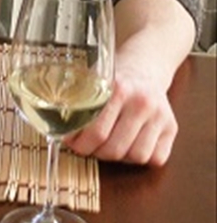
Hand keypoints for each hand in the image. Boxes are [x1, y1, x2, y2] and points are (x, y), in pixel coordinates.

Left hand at [63, 61, 177, 166]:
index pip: (96, 131)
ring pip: (135, 157)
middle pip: (114, 148)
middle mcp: (141, 102)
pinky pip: (155, 158)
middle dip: (94, 152)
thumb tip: (51, 123)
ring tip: (109, 143)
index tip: (70, 142)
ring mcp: (160, 116)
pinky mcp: (172, 127)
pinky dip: (139, 158)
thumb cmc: (116, 75)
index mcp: (118, 88)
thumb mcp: (94, 78)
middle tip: (86, 146)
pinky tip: (129, 144)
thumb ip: (77, 99)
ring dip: (118, 157)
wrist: (146, 63)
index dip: (79, 144)